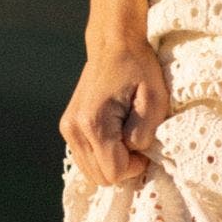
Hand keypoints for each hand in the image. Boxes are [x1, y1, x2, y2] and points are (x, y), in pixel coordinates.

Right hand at [60, 35, 170, 186]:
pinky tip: (114, 135)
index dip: (135, 166)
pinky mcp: (68, 127)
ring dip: (112, 162)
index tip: (146, 147)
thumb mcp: (154, 99)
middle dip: (124, 166)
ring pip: (92, 172)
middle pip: (101, 177)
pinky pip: (86, 159)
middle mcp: (74, 129)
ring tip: (126, 136)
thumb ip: (144, 133)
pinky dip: (102, 155)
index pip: (114, 173)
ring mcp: (68, 129)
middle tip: (137, 142)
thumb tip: (134, 153)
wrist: (113, 44)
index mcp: (94, 124)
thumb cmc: (139, 69)